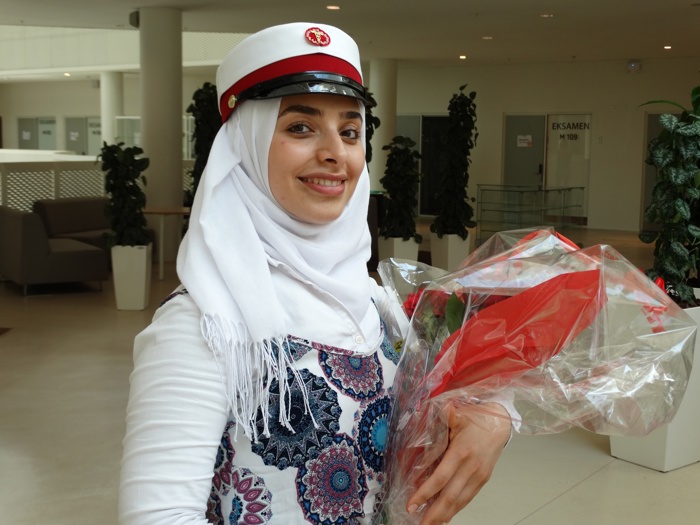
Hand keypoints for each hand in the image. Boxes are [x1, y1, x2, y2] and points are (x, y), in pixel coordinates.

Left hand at [406, 402, 510, 524]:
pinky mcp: (483, 480)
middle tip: (419, 524)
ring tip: (429, 523)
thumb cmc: (475, 417)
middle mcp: (471, 467)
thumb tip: (427, 417)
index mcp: (461, 451)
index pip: (440, 478)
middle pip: (450, 497)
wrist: (500, 423)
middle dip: (433, 514)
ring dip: (444, 515)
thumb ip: (441, 420)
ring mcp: (479, 476)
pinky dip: (456, 509)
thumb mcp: (456, 415)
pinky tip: (445, 516)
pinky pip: (468, 498)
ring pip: (460, 501)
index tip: (411, 504)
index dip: (425, 494)